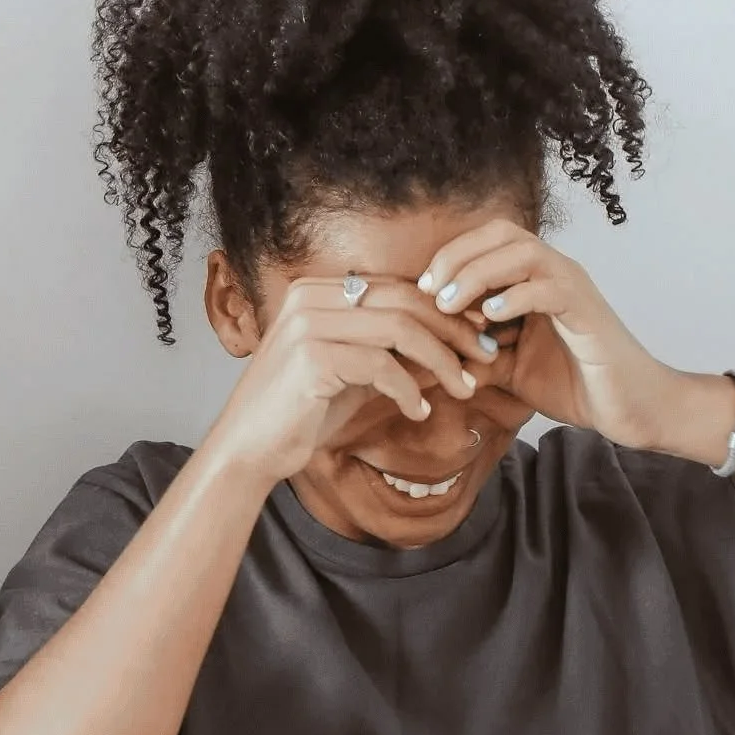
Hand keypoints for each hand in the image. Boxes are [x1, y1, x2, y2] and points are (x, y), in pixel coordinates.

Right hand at [207, 275, 487, 489]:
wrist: (249, 447)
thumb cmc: (300, 411)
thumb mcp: (352, 372)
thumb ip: (390, 352)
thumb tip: (451, 346)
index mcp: (317, 291)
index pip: (395, 287)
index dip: (443, 309)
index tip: (476, 334)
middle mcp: (309, 298)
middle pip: (403, 300)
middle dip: (453, 329)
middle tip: (484, 355)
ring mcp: (307, 325)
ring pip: (399, 329)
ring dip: (442, 360)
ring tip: (465, 387)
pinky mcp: (311, 357)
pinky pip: (381, 365)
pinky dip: (409, 390)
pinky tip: (419, 411)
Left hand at [417, 218, 665, 441]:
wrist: (629, 407)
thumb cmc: (574, 383)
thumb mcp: (509, 369)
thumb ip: (473, 355)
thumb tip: (427, 354)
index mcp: (534, 279)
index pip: (488, 240)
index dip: (451, 256)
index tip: (422, 289)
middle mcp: (555, 272)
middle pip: (502, 233)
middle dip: (458, 255)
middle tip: (430, 290)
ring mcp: (573, 287)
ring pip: (522, 253)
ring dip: (478, 274)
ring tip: (452, 304)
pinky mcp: (588, 311)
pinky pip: (548, 288)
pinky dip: (514, 297)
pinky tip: (490, 318)